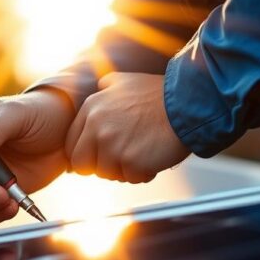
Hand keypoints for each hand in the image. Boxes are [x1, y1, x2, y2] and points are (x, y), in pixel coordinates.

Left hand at [64, 72, 189, 182]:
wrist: (188, 103)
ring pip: (107, 174)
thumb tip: (93, 99)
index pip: (71, 145)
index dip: (86, 154)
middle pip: (83, 165)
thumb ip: (103, 90)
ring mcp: (112, 145)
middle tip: (122, 158)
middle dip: (101, 165)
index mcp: (91, 108)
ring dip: (125, 169)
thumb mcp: (123, 81)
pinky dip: (143, 173)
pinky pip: (131, 178)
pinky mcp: (130, 161)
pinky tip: (154, 156)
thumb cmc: (159, 94)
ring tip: (143, 151)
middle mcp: (96, 126)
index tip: (101, 155)